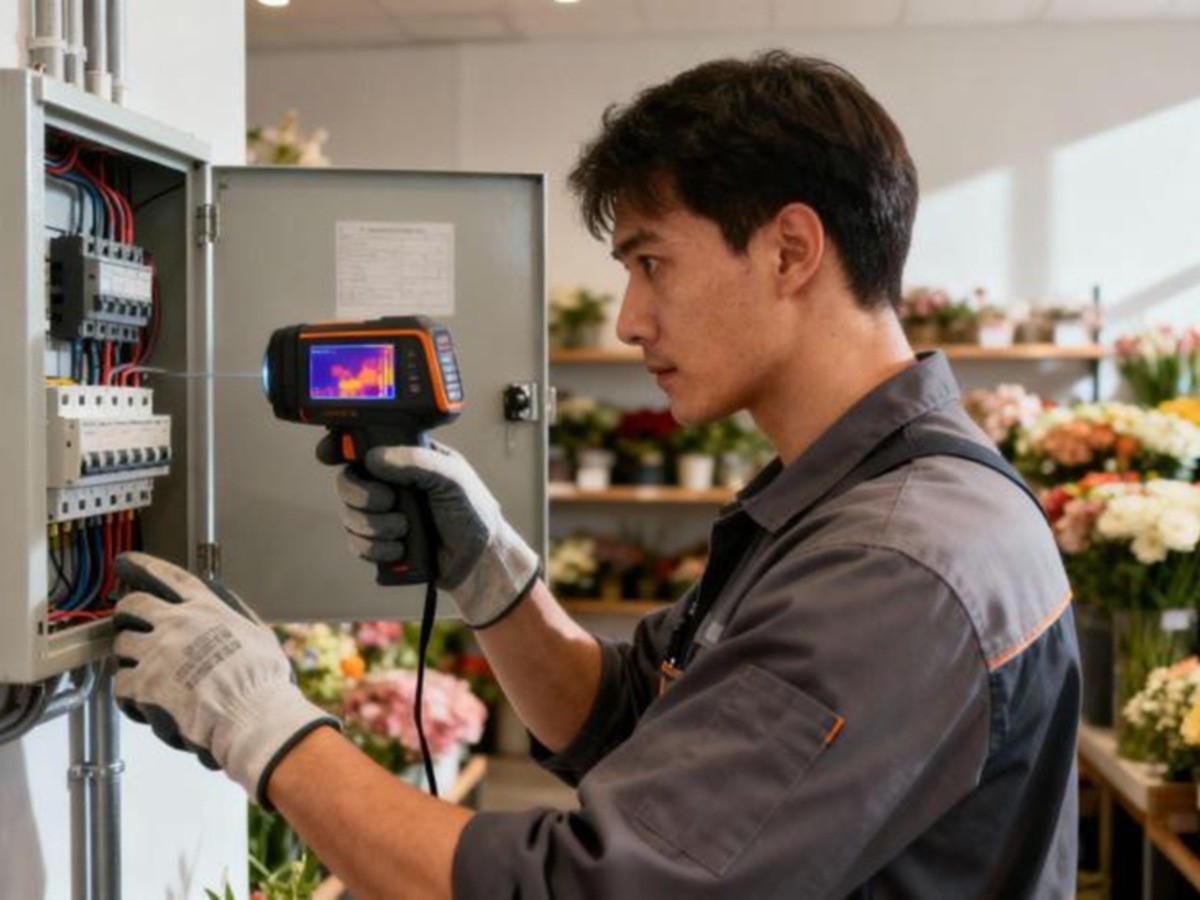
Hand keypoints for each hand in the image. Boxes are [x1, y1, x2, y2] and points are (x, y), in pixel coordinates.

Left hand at [112, 552, 338, 806]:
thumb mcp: (259, 633)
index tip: (131, 563)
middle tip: (128, 621)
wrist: (251, 711)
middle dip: (126, 611)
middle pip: (133, 605)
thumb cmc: (261, 679)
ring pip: (121, 644)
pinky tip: (136, 698)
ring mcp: (158, 653)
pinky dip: (125, 692)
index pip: (169, 577)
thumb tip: (229, 610)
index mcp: (205, 608)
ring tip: (136, 665)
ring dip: (126, 654)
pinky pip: (120, 683)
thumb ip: (238, 616)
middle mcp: (177, 624)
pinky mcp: (146, 683)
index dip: (146, 566)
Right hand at [319, 438, 539, 627]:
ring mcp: (383, 514)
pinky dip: (375, 548)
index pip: (363, 446)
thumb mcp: (452, 477)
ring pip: (349, 515)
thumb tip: (375, 457)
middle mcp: (389, 485)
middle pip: (347, 482)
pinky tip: (399, 548)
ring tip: (404, 529)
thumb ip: (416, 461)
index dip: (341, 449)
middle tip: (388, 501)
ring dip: (374, 526)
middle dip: (362, 495)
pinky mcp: (380, 543)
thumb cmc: (473, 511)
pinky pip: (356, 544)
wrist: (479, 559)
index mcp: (405, 459)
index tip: (333, 455)